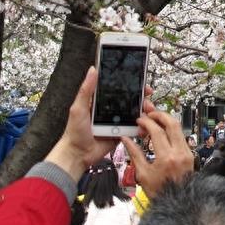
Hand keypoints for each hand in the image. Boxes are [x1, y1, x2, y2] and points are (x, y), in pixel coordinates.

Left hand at [45, 66, 153, 182]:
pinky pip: (136, 129)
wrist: (78, 154)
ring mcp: (119, 122)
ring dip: (145, 112)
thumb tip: (93, 69)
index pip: (122, 90)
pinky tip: (145, 126)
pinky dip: (143, 127)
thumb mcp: (78, 108)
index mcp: (104, 102)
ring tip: (149, 113)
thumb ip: (86, 90)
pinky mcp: (123, 134)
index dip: (134, 86)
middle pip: (133, 101)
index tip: (143, 84)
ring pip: (137, 114)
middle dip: (143, 99)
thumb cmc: (74, 131)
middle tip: (148, 100)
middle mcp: (113, 110)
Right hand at [122, 111, 192, 198]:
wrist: (177, 202)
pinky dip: (171, 130)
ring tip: (154, 119)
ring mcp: (187, 152)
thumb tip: (126, 139)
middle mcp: (179, 153)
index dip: (147, 122)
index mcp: (166, 158)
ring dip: (166, 120)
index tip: (139, 120)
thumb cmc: (159, 192)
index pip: (158, 132)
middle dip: (160, 114)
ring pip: (179, 127)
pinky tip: (161, 130)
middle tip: (149, 112)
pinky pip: (180, 136)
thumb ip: (134, 154)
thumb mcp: (142, 174)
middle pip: (172, 123)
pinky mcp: (189, 153)